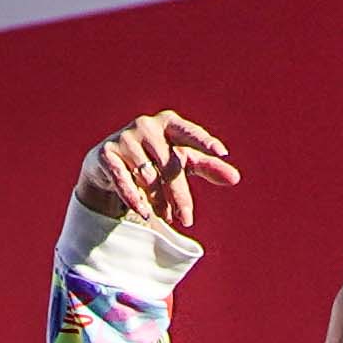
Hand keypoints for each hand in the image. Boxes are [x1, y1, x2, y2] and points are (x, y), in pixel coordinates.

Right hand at [74, 113, 236, 238]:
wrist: (109, 162)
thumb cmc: (154, 159)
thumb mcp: (182, 161)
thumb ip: (208, 167)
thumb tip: (236, 178)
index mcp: (168, 122)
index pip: (189, 133)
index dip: (204, 141)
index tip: (221, 152)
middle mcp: (146, 125)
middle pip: (170, 165)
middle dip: (179, 195)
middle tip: (187, 220)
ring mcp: (125, 138)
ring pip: (149, 176)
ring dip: (158, 201)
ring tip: (166, 216)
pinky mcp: (107, 154)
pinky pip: (124, 180)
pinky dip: (135, 198)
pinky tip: (145, 213)